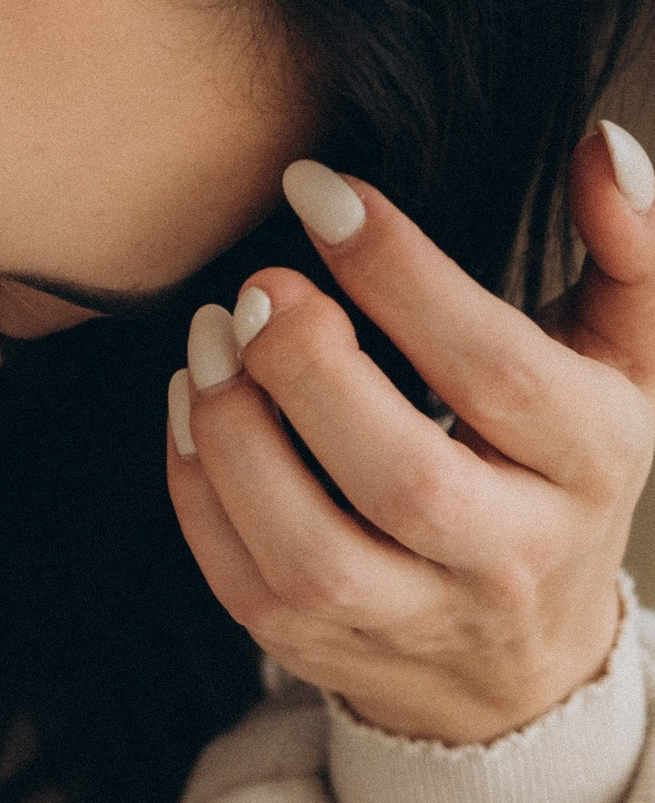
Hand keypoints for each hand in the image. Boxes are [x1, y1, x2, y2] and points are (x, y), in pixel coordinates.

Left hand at [167, 129, 654, 745]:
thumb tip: (598, 143)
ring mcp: (412, 618)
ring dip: (237, 434)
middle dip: (311, 370)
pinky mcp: (319, 648)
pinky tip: (191, 403)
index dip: (401, 273)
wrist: (518, 659)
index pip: (497, 370)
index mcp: (590, 462)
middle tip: (259, 284)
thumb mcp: (620, 360)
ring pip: (311, 552)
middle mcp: (510, 555)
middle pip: (406, 480)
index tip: (317, 191)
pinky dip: (199, 489)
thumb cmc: (558, 471)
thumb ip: (628, 247)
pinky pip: (242, 582)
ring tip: (210, 336)